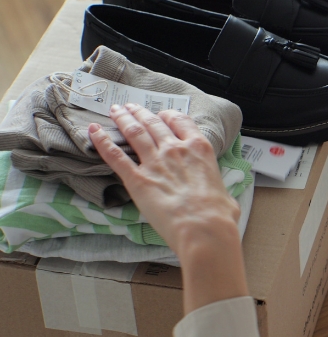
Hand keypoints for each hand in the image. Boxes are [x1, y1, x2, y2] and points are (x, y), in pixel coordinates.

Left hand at [89, 103, 247, 312]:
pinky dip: (102, 142)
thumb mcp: (226, 195)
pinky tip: (93, 132)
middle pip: (153, 124)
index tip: (162, 114)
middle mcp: (176, 150)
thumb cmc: (219, 215)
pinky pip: (115, 156)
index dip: (168, 115)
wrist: (204, 228)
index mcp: (199, 149)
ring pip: (134, 133)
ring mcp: (155, 163)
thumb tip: (223, 201)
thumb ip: (218, 190)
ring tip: (115, 111)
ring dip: (123, 119)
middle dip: (140, 113)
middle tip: (131, 107)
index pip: (180, 122)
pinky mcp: (137, 179)